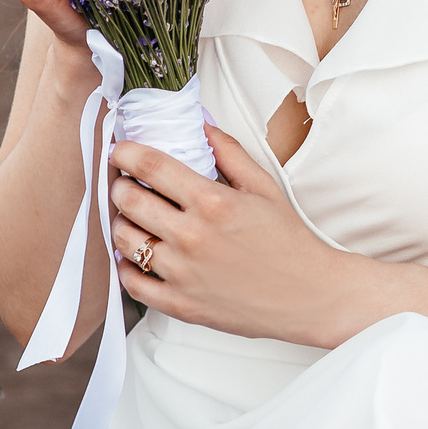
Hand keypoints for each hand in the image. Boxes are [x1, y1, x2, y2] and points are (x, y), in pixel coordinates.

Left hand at [106, 125, 357, 345]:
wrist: (308, 295)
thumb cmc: (288, 240)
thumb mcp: (264, 187)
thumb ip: (229, 152)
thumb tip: (201, 125)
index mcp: (213, 202)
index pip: (151, 166)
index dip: (126, 152)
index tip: (120, 150)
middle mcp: (192, 236)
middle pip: (128, 200)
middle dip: (119, 184)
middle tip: (125, 183)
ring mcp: (182, 273)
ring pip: (124, 239)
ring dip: (121, 222)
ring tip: (133, 218)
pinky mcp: (179, 304)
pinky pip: (131, 282)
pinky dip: (127, 265)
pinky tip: (137, 255)